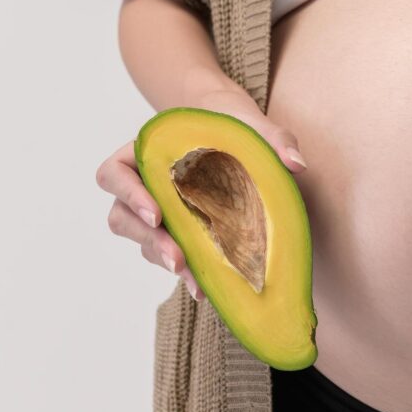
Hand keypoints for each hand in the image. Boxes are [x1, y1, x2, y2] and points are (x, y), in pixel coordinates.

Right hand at [95, 89, 308, 301]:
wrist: (236, 138)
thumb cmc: (232, 125)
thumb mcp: (253, 125)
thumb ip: (274, 137)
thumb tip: (297, 163)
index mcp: (146, 153)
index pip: (114, 174)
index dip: (128, 194)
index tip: (158, 213)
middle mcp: (142, 184)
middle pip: (122, 217)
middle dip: (149, 240)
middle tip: (178, 259)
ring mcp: (154, 211)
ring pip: (141, 241)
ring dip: (163, 259)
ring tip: (194, 277)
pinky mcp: (173, 232)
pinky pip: (167, 255)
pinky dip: (185, 270)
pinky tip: (207, 286)